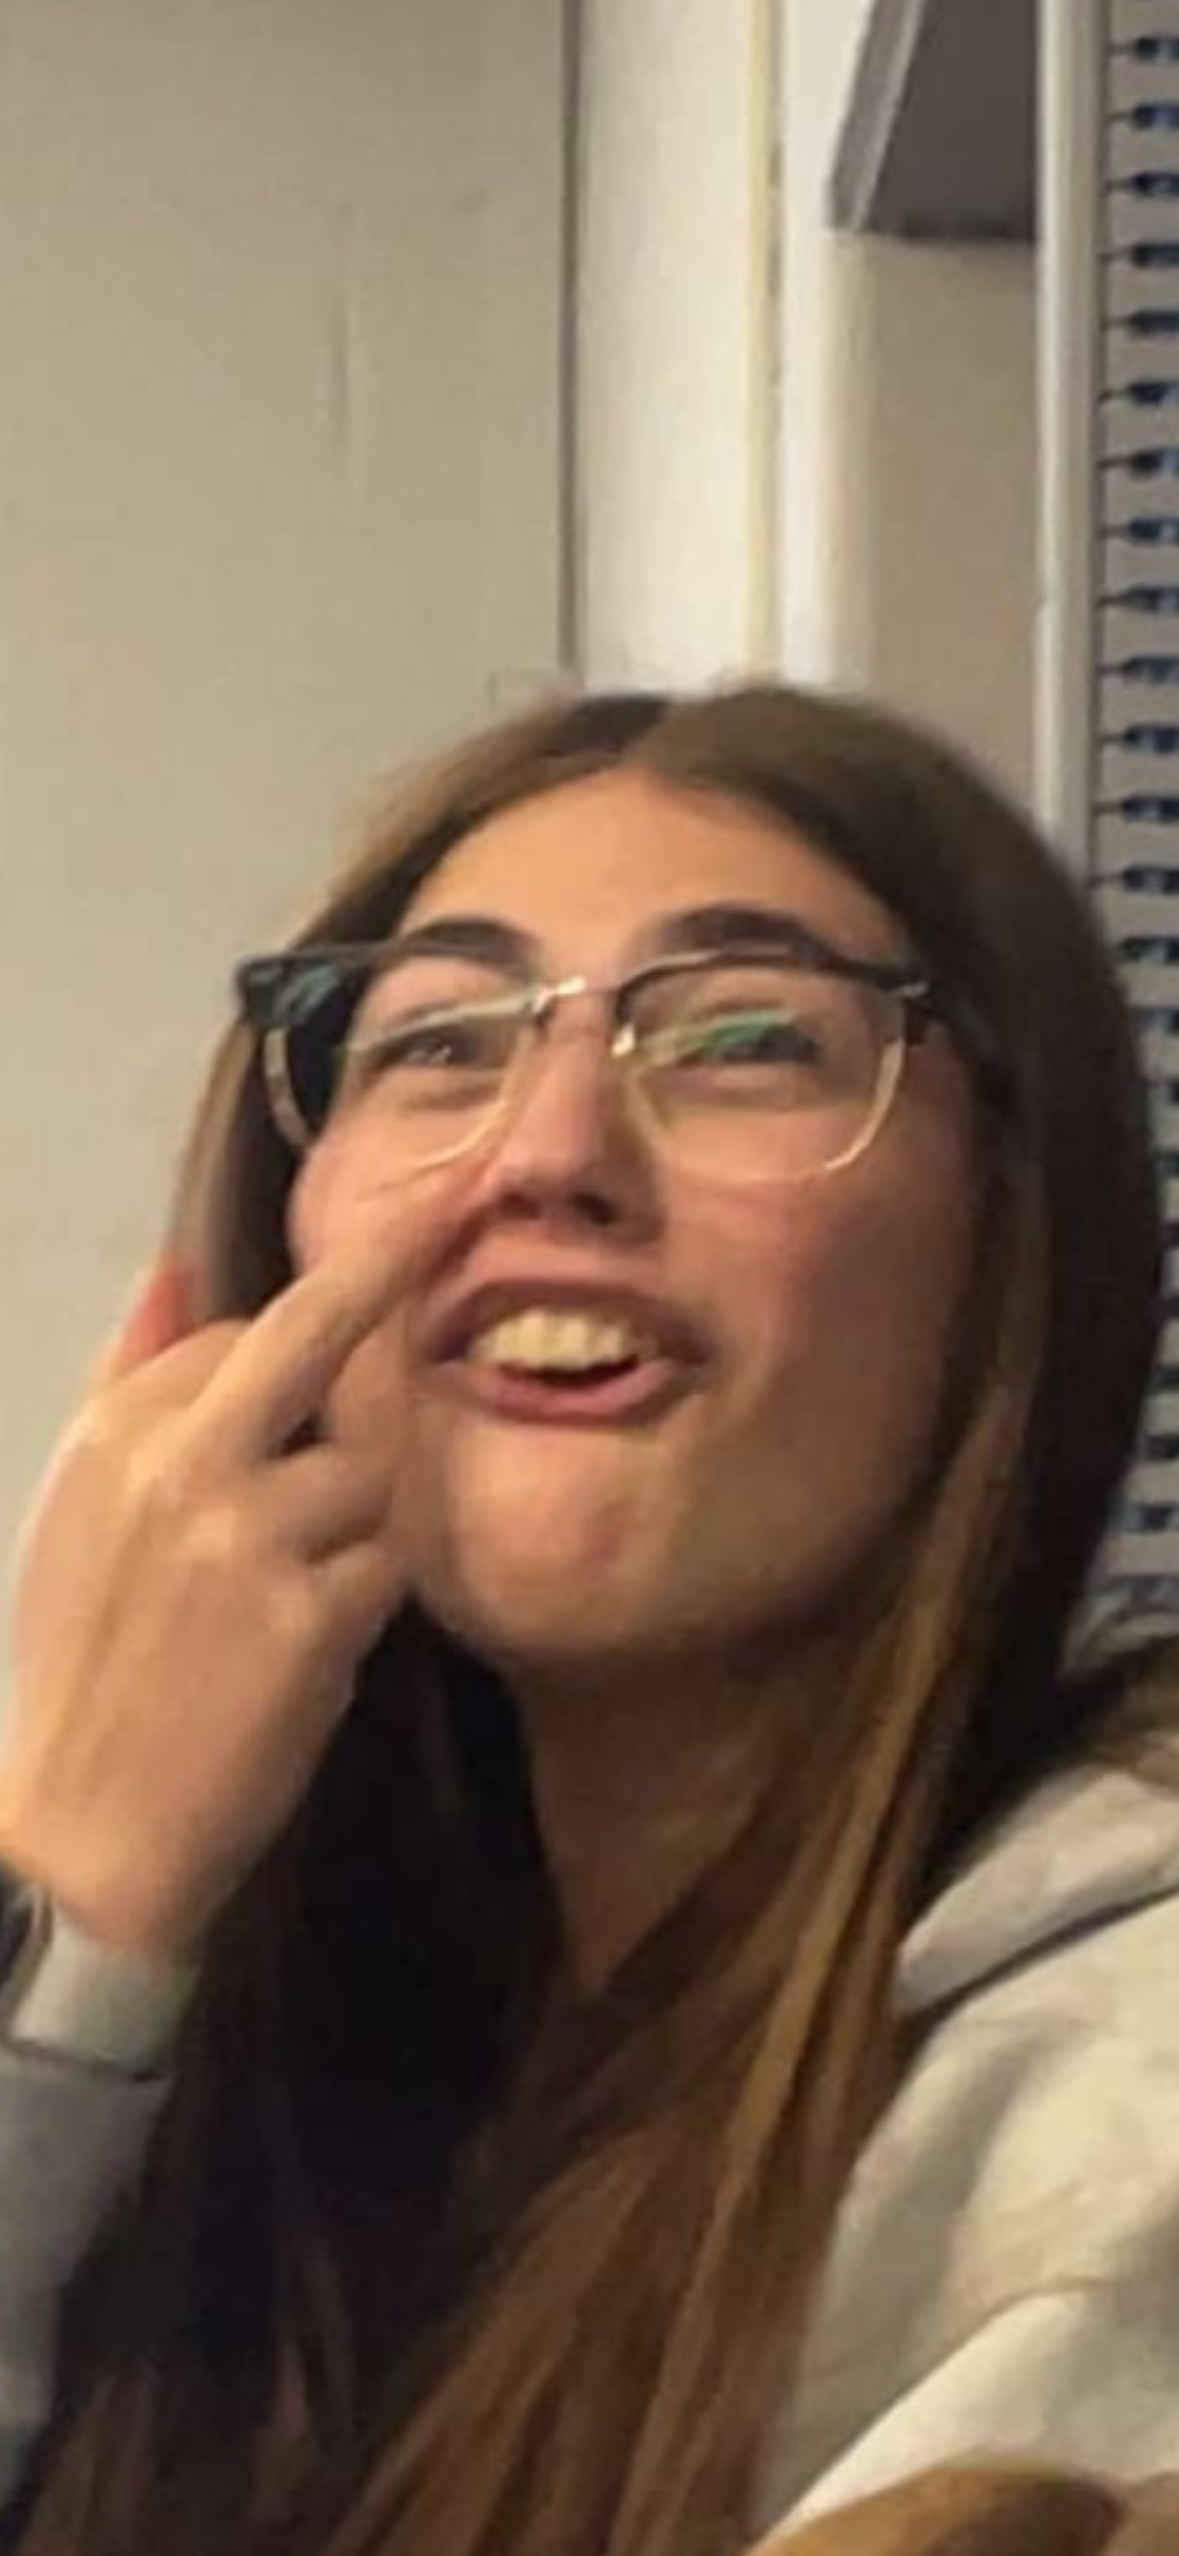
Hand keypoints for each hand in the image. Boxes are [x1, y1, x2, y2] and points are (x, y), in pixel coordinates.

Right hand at [0, 1232, 410, 1958]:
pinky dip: (370, 1594)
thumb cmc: (86, 1661)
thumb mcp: (78, 1505)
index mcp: (120, 1431)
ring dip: (364, 1518)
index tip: (364, 1304)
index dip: (306, 1353)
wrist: (85, 1827)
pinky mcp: (314, 1616)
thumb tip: (176, 1267)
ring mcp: (252, 1536)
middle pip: (315, 1333)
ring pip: (372, 1470)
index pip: (252, 1334)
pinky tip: (317, 1644)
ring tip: (299, 1591)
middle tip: (459, 1204)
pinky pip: (390, 1560)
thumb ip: (130, 1378)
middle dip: (392, 1264)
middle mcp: (185, 1461)